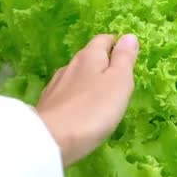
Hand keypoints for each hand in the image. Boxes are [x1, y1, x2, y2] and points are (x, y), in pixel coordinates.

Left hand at [37, 34, 138, 165]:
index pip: (104, 40)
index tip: (127, 57)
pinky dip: (77, 97)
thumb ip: (124, 59)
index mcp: (89, 56)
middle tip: (118, 78)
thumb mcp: (118, 82)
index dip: (116, 44)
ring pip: (76, 75)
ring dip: (89, 81)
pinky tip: (81, 109)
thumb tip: (129, 36)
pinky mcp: (47, 105)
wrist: (51, 139)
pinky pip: (66, 94)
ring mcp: (56, 85)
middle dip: (103, 63)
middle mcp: (70, 65)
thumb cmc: (93, 109)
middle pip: (89, 57)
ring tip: (101, 96)